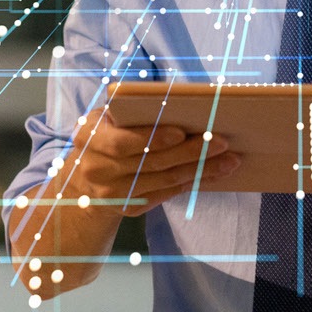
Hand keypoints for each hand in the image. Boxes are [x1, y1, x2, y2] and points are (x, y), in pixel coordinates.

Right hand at [67, 110, 240, 216]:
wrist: (82, 179)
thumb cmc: (104, 134)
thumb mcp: (106, 118)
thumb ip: (132, 112)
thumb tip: (183, 104)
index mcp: (89, 138)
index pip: (122, 142)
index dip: (153, 138)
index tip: (182, 131)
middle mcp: (97, 169)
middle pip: (152, 163)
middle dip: (191, 152)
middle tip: (221, 142)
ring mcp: (113, 194)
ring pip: (165, 181)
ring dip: (201, 170)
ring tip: (229, 159)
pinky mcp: (130, 207)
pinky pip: (167, 194)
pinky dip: (193, 183)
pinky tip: (214, 173)